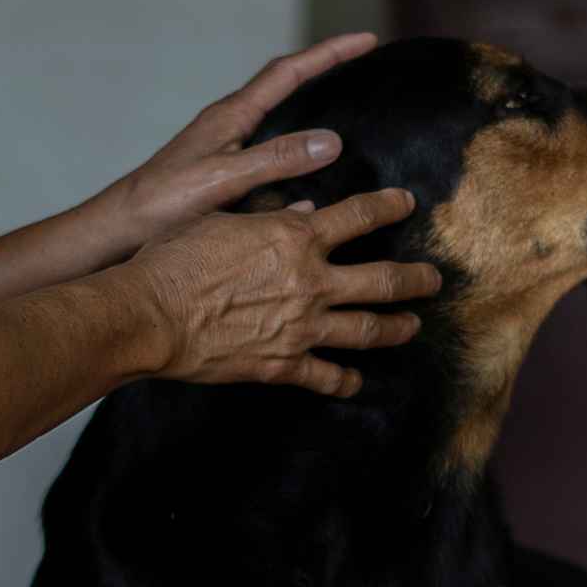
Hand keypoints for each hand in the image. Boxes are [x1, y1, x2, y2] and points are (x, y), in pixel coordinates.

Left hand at [90, 32, 381, 259]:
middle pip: (285, 84)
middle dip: (325, 68)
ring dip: (312, 106)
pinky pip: (272, 149)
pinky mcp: (224, 170)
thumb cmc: (162, 202)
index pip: (289, 72)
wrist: (120, 228)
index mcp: (231, 115)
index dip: (329, 53)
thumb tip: (332, 140)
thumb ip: (276, 158)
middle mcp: (230, 123)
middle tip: (363, 59)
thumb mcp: (224, 178)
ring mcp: (226, 145)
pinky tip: (313, 173)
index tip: (366, 40)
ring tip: (347, 104)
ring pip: (279, 116)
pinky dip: (298, 148)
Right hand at [127, 185, 441, 396]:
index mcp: (295, 237)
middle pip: (383, 279)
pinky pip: (327, 376)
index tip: (406, 204)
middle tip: (435, 279)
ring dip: (398, 327)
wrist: (151, 314)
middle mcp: (311, 281)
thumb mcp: (221, 219)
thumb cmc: (175, 259)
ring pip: (369, 329)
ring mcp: (302, 327)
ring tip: (414, 326)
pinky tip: (357, 382)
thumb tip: (303, 208)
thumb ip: (268, 214)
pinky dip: (346, 381)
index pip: (359, 216)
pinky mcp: (284, 364)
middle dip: (416, 279)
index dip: (388, 207)